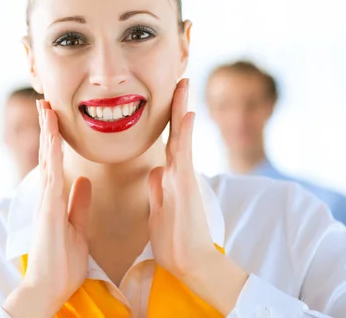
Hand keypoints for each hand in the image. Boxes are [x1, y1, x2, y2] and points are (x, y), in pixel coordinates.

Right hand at [3, 100, 91, 317]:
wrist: (50, 287)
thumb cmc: (63, 261)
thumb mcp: (77, 226)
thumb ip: (78, 203)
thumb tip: (83, 181)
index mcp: (55, 199)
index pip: (55, 161)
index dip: (55, 138)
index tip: (56, 117)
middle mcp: (47, 196)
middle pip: (47, 154)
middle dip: (47, 127)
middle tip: (46, 101)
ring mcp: (45, 201)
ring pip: (46, 159)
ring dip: (46, 132)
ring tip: (46, 108)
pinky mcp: (48, 210)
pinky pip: (51, 175)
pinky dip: (51, 154)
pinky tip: (53, 137)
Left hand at [147, 78, 214, 277]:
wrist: (189, 264)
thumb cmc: (173, 242)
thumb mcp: (158, 212)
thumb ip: (157, 191)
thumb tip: (155, 173)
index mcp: (169, 178)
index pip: (168, 143)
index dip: (168, 121)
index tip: (167, 101)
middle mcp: (177, 174)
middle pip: (176, 133)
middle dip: (177, 106)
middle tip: (180, 80)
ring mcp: (182, 179)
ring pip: (180, 137)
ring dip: (181, 110)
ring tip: (183, 84)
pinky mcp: (185, 188)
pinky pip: (183, 155)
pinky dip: (184, 134)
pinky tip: (186, 113)